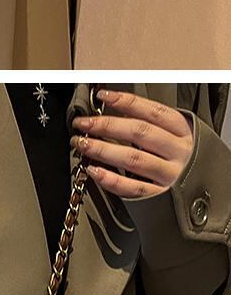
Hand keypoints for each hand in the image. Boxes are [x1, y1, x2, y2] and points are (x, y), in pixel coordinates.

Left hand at [71, 91, 193, 202]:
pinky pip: (133, 188)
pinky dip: (111, 179)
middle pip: (140, 133)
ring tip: (82, 144)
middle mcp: (180, 152)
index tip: (103, 96)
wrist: (213, 196)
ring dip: (103, 149)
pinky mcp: (162, 199)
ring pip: (133, 159)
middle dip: (107, 125)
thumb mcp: (181, 139)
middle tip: (83, 123)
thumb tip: (117, 112)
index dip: (127, 101)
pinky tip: (94, 170)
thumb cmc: (189, 162)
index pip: (153, 111)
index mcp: (184, 133)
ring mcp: (171, 176)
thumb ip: (156, 127)